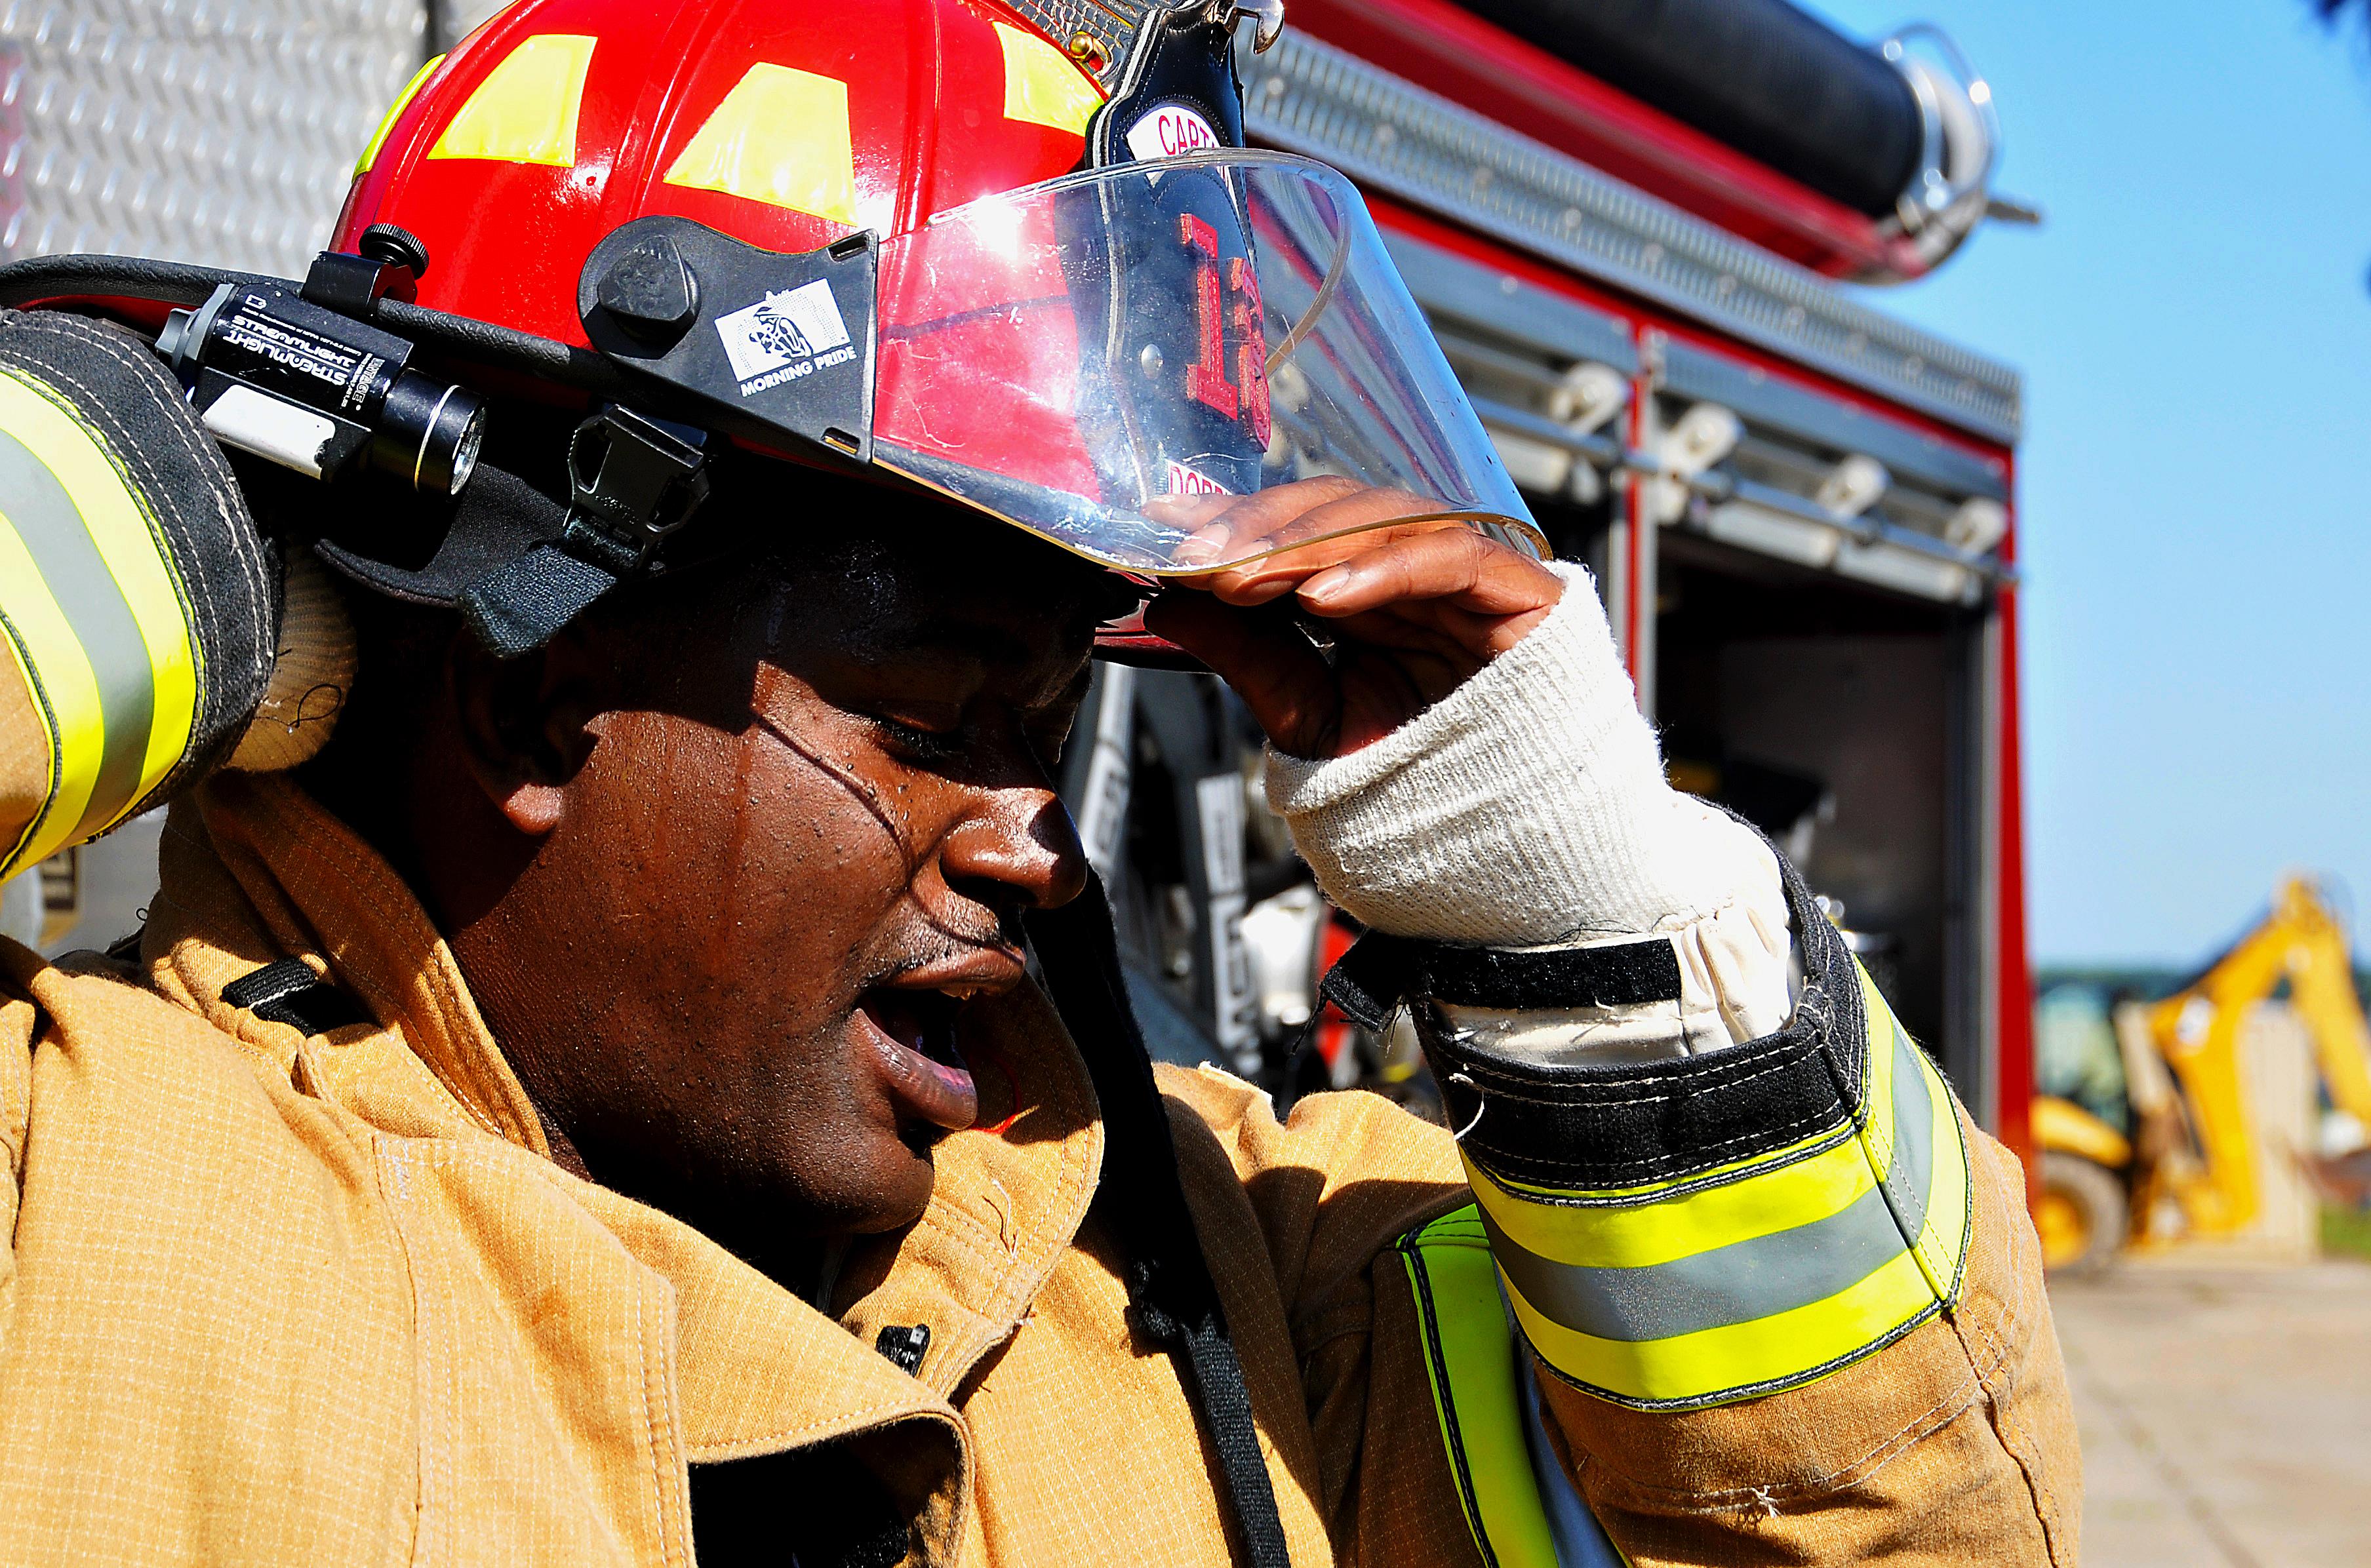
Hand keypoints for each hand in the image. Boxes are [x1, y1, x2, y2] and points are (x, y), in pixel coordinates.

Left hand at [1142, 477, 1563, 758]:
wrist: (1507, 849)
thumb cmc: (1419, 787)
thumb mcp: (1310, 718)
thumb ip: (1248, 657)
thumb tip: (1165, 601)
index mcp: (1366, 592)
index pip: (1296, 529)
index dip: (1233, 519)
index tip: (1161, 523)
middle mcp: (1416, 573)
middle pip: (1336, 510)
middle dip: (1261, 527)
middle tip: (1198, 554)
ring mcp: (1470, 578)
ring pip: (1388, 518)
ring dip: (1308, 542)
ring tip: (1245, 576)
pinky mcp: (1524, 592)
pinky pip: (1452, 556)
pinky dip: (1385, 568)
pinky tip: (1323, 596)